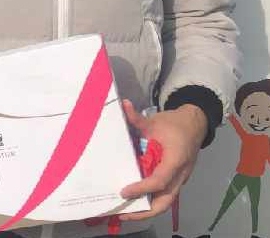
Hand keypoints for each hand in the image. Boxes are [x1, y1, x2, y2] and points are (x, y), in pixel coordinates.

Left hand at [118, 99, 206, 220]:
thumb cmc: (175, 124)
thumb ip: (137, 118)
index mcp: (176, 160)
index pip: (159, 181)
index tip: (123, 191)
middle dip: (145, 212)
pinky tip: (135, 201)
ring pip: (166, 201)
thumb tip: (123, 106)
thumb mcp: (155, 120)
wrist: (195, 124)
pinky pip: (165, 195)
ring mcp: (180, 178)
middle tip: (123, 213)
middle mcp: (180, 174)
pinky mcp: (177, 179)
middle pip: (165, 201)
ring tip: (126, 211)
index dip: (141, 188)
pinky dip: (151, 201)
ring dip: (147, 209)